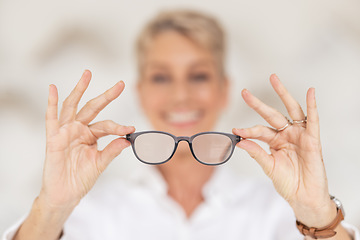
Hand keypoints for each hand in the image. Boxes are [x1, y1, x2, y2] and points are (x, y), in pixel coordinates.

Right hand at [40, 70, 134, 209]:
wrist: (65, 194)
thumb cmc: (81, 178)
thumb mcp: (100, 164)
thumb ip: (112, 151)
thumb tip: (127, 140)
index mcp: (92, 135)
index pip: (107, 125)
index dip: (118, 126)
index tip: (130, 129)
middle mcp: (79, 129)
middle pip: (93, 107)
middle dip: (106, 96)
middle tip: (120, 84)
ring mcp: (66, 131)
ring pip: (73, 106)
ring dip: (79, 90)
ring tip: (87, 74)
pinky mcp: (53, 138)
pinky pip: (51, 118)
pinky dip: (51, 103)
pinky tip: (52, 88)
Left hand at [232, 74, 334, 226]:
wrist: (303, 197)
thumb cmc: (288, 183)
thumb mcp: (268, 167)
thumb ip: (256, 152)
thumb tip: (241, 141)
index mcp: (274, 141)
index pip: (259, 130)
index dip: (247, 130)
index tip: (235, 130)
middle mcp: (286, 135)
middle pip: (271, 114)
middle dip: (258, 104)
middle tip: (244, 92)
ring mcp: (299, 135)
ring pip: (291, 110)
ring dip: (283, 94)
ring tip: (273, 79)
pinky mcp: (312, 139)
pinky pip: (312, 120)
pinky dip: (312, 106)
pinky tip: (310, 93)